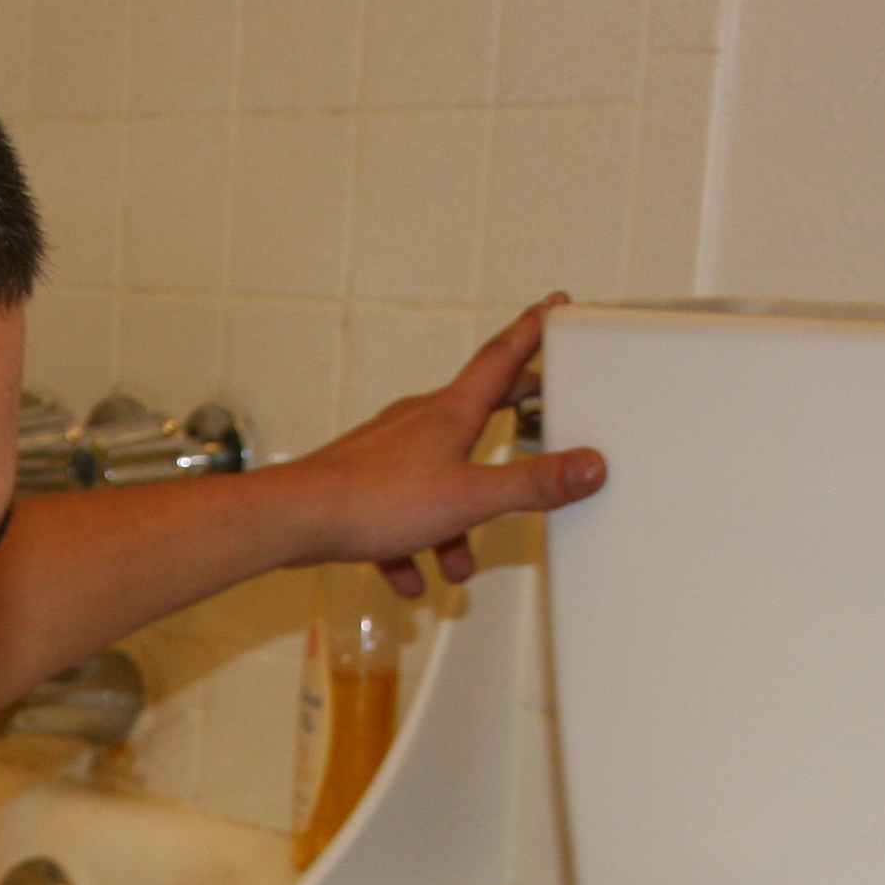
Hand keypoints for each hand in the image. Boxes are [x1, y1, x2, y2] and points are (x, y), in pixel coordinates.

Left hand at [279, 294, 610, 593]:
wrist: (296, 520)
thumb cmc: (372, 500)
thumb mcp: (472, 498)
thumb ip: (533, 486)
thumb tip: (589, 466)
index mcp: (450, 414)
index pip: (502, 358)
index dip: (533, 331)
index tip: (552, 306)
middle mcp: (417, 424)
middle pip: (475, 411)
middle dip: (509, 414)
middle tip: (534, 402)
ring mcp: (385, 454)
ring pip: (435, 480)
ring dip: (453, 521)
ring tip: (459, 562)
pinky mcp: (359, 487)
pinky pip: (395, 516)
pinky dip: (408, 545)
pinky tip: (411, 577)